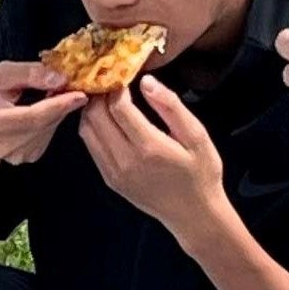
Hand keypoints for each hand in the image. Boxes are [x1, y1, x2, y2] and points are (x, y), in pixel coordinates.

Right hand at [0, 58, 88, 168]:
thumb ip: (27, 73)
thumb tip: (59, 77)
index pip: (33, 116)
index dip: (59, 105)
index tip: (80, 94)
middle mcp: (4, 144)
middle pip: (46, 122)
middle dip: (61, 101)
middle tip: (63, 83)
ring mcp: (16, 155)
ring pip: (50, 128)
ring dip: (55, 110)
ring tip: (40, 96)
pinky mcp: (26, 158)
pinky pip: (48, 134)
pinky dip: (49, 120)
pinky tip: (36, 112)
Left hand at [77, 76, 228, 242]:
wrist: (194, 215)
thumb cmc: (201, 173)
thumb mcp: (196, 135)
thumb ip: (170, 106)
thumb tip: (145, 81)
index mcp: (148, 147)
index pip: (118, 107)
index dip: (117, 85)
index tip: (125, 74)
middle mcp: (125, 161)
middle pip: (96, 116)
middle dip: (100, 93)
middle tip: (111, 80)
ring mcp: (114, 173)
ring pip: (87, 131)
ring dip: (92, 109)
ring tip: (107, 96)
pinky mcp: (110, 180)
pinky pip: (91, 147)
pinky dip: (93, 127)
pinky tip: (106, 118)